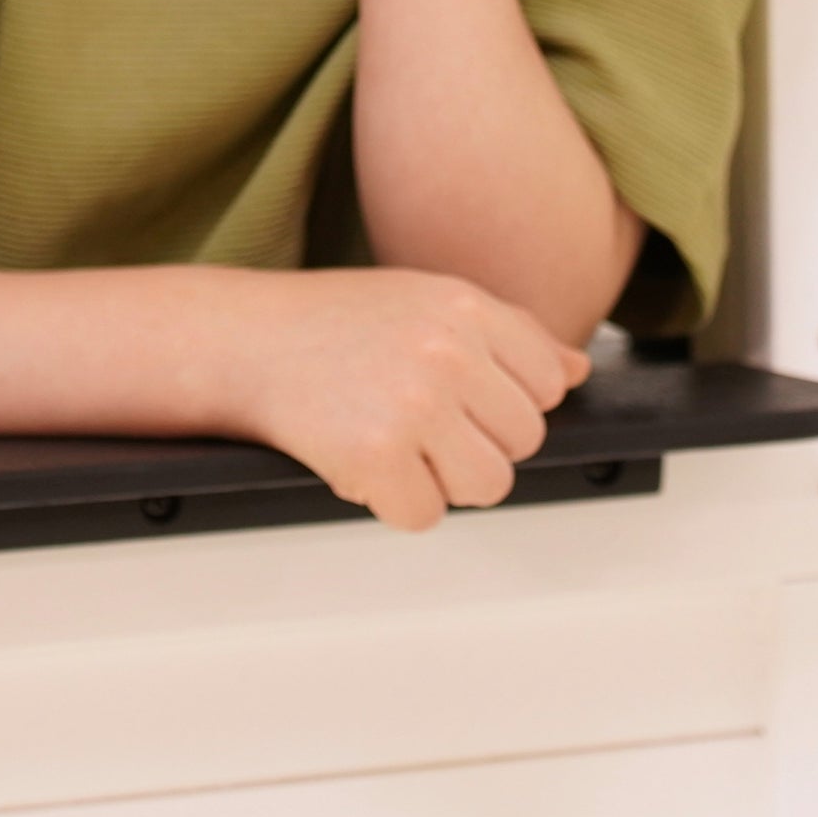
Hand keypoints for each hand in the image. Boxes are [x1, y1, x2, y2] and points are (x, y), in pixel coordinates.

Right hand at [230, 270, 587, 532]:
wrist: (240, 339)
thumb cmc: (330, 322)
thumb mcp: (423, 301)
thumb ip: (507, 333)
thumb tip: (576, 370)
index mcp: (465, 307)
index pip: (548, 382)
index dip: (503, 399)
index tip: (457, 393)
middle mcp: (446, 351)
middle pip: (523, 441)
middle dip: (473, 442)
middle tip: (414, 418)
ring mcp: (413, 404)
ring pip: (488, 485)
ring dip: (442, 479)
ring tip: (393, 440)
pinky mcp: (376, 455)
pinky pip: (426, 515)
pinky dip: (393, 503)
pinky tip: (361, 460)